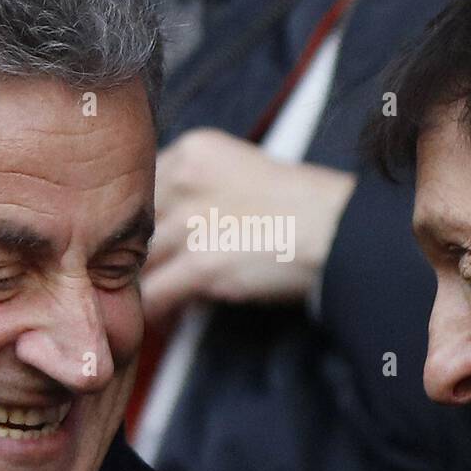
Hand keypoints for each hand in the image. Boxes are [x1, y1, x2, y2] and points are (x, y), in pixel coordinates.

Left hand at [143, 128, 354, 326]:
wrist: (338, 231)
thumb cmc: (300, 207)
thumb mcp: (241, 174)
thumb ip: (196, 190)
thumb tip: (161, 230)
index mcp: (194, 151)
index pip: (140, 188)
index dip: (140, 222)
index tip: (145, 244)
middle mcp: (184, 180)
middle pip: (131, 225)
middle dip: (132, 255)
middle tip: (131, 278)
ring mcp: (191, 223)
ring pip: (137, 261)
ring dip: (139, 286)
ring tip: (142, 302)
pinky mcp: (202, 264)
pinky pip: (154, 295)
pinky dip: (153, 313)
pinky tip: (160, 320)